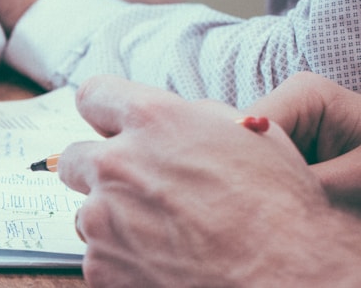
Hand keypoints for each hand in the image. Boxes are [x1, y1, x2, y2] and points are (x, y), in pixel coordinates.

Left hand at [58, 75, 360, 285]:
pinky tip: (167, 262)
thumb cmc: (280, 208)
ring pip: (89, 212)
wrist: (288, 277)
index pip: (94, 95)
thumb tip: (165, 118)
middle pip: (77, 158)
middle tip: (140, 190)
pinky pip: (99, 256)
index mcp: (153, 121)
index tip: (112, 126)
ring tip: (169, 235)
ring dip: (116, 220)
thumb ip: (190, 119)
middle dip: (103, 171)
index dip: (105, 112)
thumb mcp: (246, 135)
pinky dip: (124, 260)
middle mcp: (117, 165)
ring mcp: (102, 219)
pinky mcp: (100, 266)